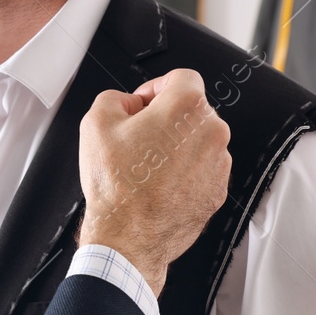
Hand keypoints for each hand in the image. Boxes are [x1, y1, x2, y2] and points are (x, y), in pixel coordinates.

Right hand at [76, 68, 230, 294]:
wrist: (128, 237)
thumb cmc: (117, 186)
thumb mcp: (96, 122)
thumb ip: (115, 98)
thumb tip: (128, 104)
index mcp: (187, 107)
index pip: (181, 77)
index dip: (156, 87)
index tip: (144, 104)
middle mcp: (212, 132)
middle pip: (190, 110)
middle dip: (165, 119)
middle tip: (137, 138)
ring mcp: (219, 163)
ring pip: (197, 140)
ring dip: (176, 146)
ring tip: (145, 166)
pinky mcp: (218, 190)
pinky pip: (201, 169)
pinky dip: (183, 172)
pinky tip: (157, 184)